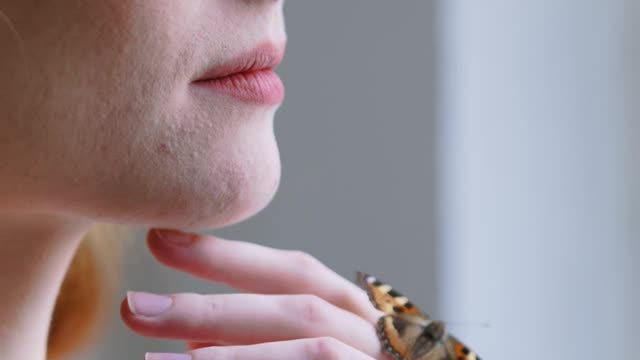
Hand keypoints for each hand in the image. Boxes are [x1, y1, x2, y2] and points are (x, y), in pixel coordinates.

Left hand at [120, 229, 388, 359]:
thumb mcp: (296, 346)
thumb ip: (254, 339)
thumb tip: (184, 340)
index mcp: (347, 306)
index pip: (289, 270)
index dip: (226, 254)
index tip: (161, 238)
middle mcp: (368, 326)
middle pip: (293, 300)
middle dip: (212, 302)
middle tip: (139, 307)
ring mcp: (376, 357)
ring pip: (309, 339)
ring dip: (231, 347)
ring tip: (155, 354)